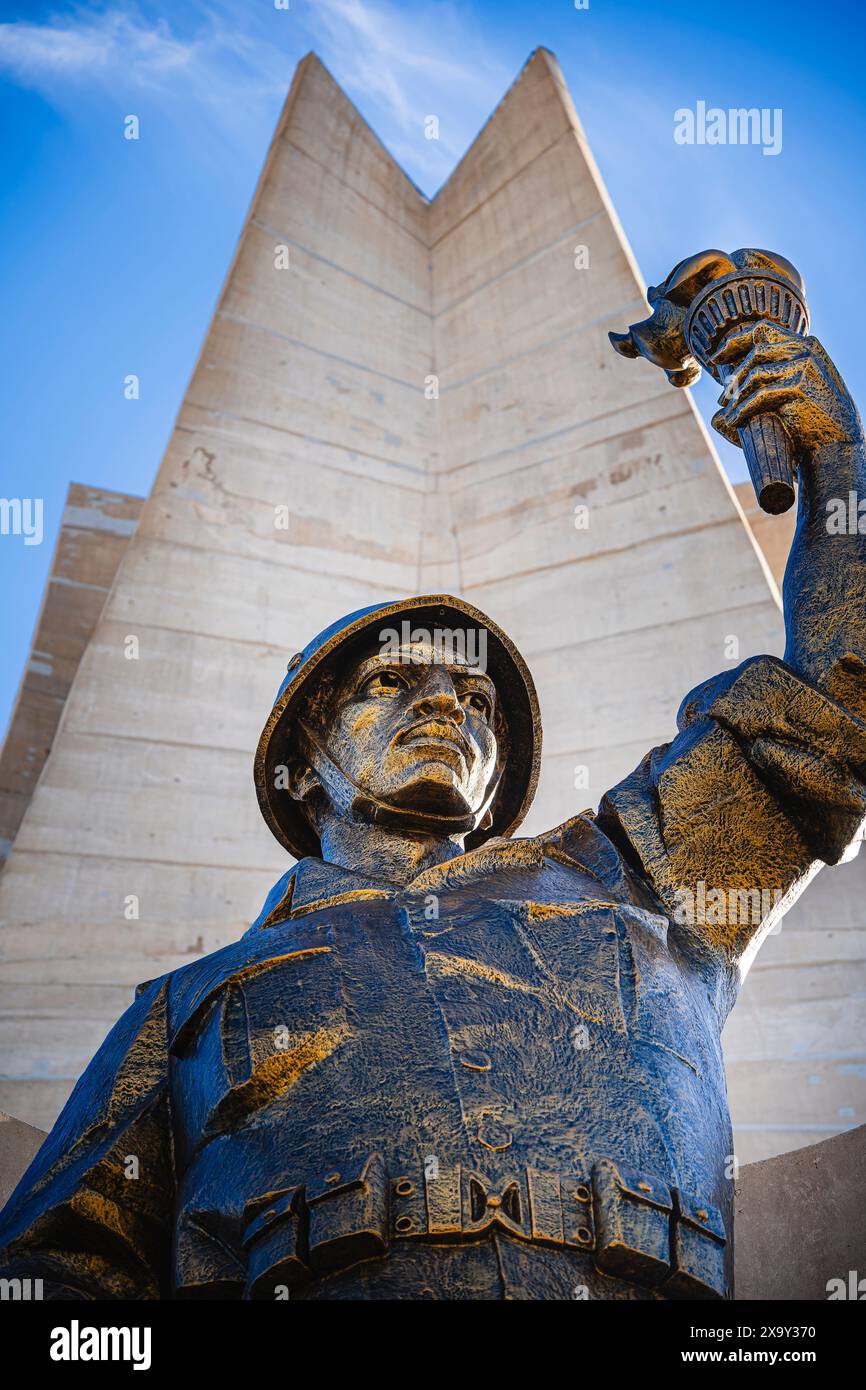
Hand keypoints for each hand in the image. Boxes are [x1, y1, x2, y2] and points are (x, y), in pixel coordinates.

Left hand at [710, 324, 861, 457]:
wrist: (838, 439)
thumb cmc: (811, 418)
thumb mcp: (791, 391)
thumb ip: (768, 380)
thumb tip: (722, 393)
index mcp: (805, 344)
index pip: (763, 329)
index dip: (735, 342)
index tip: (715, 358)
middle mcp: (806, 349)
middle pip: (756, 352)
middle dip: (734, 377)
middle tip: (722, 400)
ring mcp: (805, 365)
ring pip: (755, 374)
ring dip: (736, 397)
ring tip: (727, 413)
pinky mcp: (800, 385)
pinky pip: (760, 394)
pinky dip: (742, 409)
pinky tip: (734, 422)